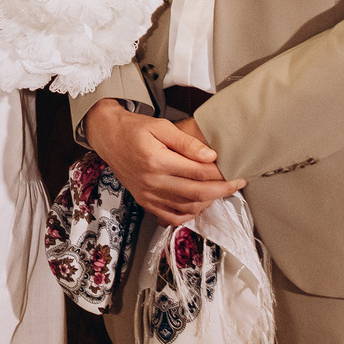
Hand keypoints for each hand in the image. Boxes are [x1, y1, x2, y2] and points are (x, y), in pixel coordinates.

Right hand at [86, 103, 243, 227]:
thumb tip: (210, 156)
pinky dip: (190, 214)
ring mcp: (148, 194)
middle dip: (222, 190)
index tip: (234, 171)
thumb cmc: (133, 129)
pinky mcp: (145, 201)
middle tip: (236, 184)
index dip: (221, 173)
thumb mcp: (160, 126)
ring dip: (209, 201)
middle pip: (198, 193)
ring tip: (219, 191)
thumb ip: (186, 142)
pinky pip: (172, 217)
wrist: (107, 137)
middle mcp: (152, 181)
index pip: (199, 172)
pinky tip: (198, 203)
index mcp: (157, 160)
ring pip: (188, 207)